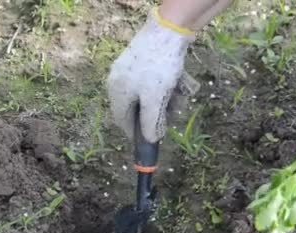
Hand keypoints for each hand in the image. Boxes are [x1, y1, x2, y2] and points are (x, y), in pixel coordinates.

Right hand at [107, 9, 195, 143]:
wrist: (168, 30)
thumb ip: (150, 121)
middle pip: (136, 108)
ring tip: (178, 98)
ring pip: (146, 95)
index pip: (122, 121)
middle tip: (171, 114)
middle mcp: (118, 81)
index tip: (151, 140)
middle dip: (155, 114)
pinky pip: (152, 82)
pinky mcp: (141, 61)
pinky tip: (177, 85)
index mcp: (116, 92)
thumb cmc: (159, 67)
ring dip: (162, 100)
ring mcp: (129, 69)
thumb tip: (150, 140)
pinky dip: (164, 87)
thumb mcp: (154, 99)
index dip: (136, 133)